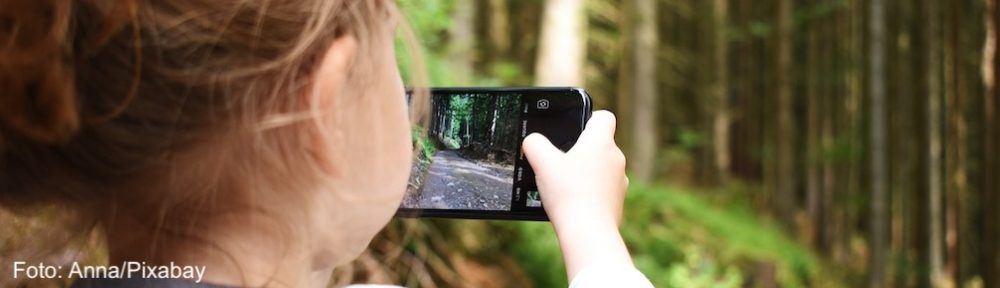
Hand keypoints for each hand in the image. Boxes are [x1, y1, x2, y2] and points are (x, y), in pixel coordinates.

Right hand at [521, 110, 632, 279]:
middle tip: (560, 162)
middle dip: (581, 151)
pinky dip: (590, 194)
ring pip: (601, 169)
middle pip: (600, 145)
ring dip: (586, 173)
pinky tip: (573, 203)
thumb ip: (534, 144)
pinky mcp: (617, 203)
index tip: (575, 129)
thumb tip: (532, 141)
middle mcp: (616, 159)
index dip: (589, 118)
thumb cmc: (568, 193)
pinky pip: (602, 191)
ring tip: (564, 186)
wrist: (588, 233)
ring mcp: (619, 182)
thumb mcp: (541, 162)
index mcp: (601, 142)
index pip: (603, 117)